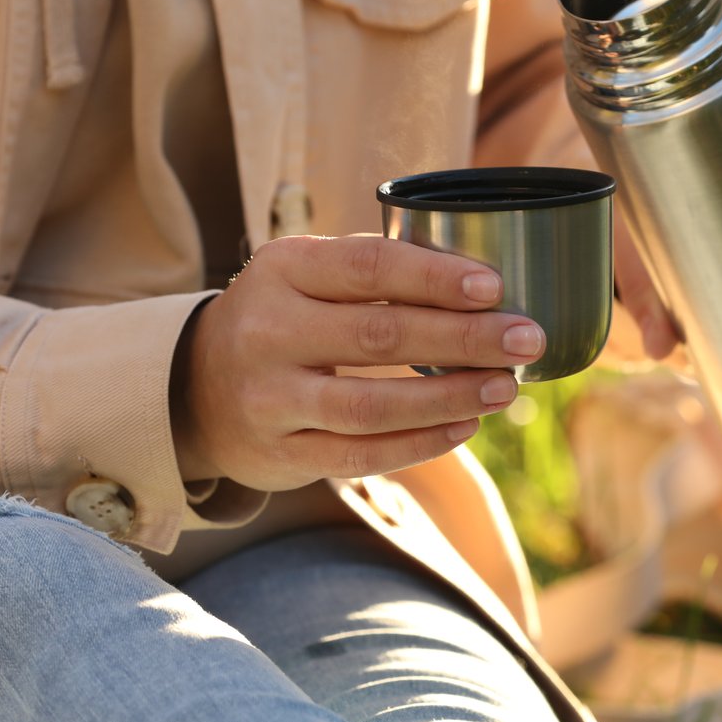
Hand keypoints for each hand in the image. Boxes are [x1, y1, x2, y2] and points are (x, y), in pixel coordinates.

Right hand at [171, 236, 543, 489]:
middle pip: (380, 336)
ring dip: (450, 397)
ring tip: (505, 387)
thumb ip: (375, 271)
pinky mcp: (280, 454)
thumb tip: (484, 285)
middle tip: (526, 339)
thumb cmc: (284, 318)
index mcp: (282, 268)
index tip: (495, 286)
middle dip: (465, 339)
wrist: (195, 388)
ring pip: (372, 405)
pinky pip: (361, 455)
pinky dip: (420, 443)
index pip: (368, 266)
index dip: (434, 277)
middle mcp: (267, 331)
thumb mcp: (307, 275)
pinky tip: (465, 426)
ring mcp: (268, 398)